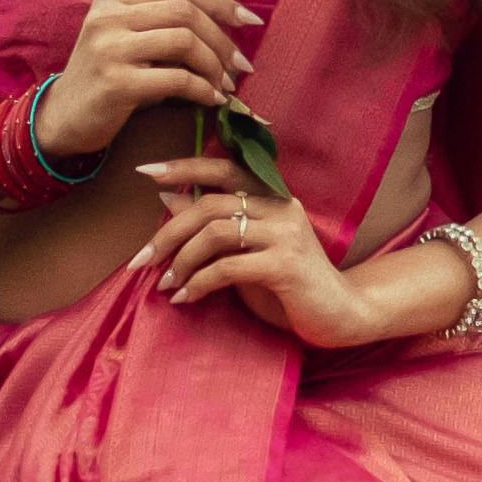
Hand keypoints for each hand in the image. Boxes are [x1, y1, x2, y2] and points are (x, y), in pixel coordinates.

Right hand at [40, 0, 253, 169]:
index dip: (222, 2)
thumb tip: (226, 25)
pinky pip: (176, 78)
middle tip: (241, 66)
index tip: (250, 20)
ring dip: (215, 65)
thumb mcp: (128, 41)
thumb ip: (163, 25)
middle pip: (187, 12)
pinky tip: (211, 100)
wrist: (61, 120)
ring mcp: (109, 47)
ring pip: (185, 41)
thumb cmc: (105, 80)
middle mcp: (108, 15)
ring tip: (226, 85)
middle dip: (223, 39)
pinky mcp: (115, 82)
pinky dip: (202, 89)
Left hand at [145, 160, 396, 347]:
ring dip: (181, 261)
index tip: (145, 172)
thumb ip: (214, 227)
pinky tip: (185, 299)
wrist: (341, 315)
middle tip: (140, 259)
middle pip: (210, 205)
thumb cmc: (290, 287)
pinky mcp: (286, 266)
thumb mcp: (245, 252)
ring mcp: (285, 235)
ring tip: (165, 284)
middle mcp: (280, 207)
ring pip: (215, 234)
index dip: (183, 166)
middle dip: (168, 233)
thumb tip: (168, 197)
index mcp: (272, 197)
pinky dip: (199, 284)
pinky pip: (228, 268)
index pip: (223, 168)